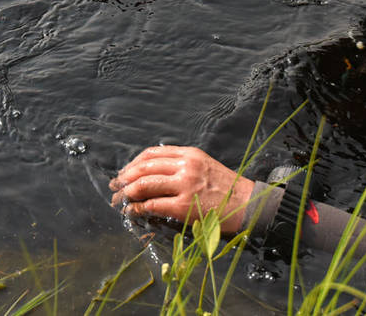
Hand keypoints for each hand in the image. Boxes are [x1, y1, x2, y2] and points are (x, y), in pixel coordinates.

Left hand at [108, 145, 255, 234]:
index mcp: (189, 154)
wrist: (249, 205)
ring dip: (127, 193)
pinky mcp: (184, 206)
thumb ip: (181, 164)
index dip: (133, 163)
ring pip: (144, 184)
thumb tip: (152, 171)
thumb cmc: (227, 188)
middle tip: (115, 186)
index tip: (125, 172)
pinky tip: (132, 211)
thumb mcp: (204, 165)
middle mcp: (185, 165)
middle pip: (144, 167)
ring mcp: (184, 185)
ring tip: (119, 200)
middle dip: (125, 177)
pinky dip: (138, 208)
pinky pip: (152, 204)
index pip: (152, 153)